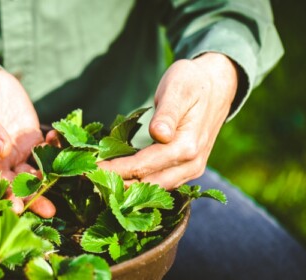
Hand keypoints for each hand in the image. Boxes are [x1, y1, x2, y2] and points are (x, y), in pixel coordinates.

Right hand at [0, 59, 55, 216]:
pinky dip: (55, 150)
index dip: (1, 193)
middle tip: (46, 210)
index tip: (15, 205)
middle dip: (30, 196)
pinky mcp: (30, 139)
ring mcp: (15, 151)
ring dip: (47, 180)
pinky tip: (62, 145)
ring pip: (32, 171)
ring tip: (62, 186)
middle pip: (13, 183)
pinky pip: (45, 150)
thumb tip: (1, 148)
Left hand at [98, 52, 237, 188]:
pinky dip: (141, 184)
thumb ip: (168, 112)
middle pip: (148, 183)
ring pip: (155, 188)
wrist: (217, 87)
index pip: (144, 165)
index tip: (90, 169)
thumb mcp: (178, 88)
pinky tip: (121, 180)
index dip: (116, 169)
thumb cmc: (192, 82)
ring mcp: (191, 170)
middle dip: (117, 184)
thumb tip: (159, 134)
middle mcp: (191, 164)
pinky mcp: (186, 169)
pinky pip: (161, 182)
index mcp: (187, 146)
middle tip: (88, 180)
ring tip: (99, 183)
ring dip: (128, 189)